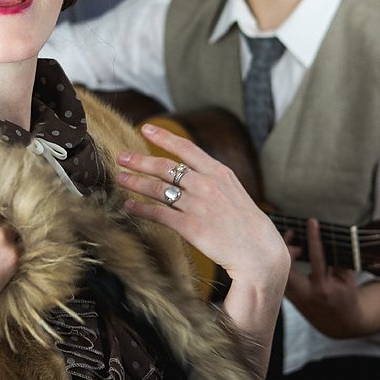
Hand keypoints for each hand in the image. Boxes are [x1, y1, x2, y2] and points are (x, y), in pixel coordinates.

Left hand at [115, 123, 288, 286]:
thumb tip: (191, 172)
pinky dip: (141, 209)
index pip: (186, 148)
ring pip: (158, 189)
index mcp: (219, 172)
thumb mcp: (234, 191)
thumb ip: (212, 179)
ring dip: (135, 183)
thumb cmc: (246, 223)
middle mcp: (207, 185)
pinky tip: (130, 207)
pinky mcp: (191, 227)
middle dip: (140, 161)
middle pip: (166, 167)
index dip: (164, 137)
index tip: (146, 128)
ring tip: (120, 179)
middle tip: (121, 157)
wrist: (259, 251)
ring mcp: (198, 205)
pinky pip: (159, 214)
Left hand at [284, 218, 369, 338]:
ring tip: (290, 238)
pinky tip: (287, 250)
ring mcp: (294, 297)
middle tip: (292, 232)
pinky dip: (281, 262)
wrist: (339, 323)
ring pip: (280, 271)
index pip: (316, 258)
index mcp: (322, 288)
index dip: (314, 238)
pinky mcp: (288, 298)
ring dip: (282, 253)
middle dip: (287, 246)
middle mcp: (305, 294)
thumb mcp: (347, 278)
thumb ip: (338, 258)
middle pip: (287, 266)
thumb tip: (328, 234)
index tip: (312, 222)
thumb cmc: (345, 295)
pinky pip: (280, 276)